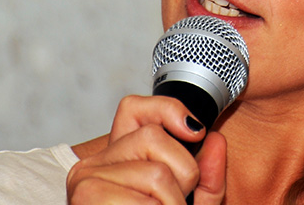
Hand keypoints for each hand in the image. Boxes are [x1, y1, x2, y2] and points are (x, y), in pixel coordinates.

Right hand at [67, 95, 225, 203]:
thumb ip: (209, 178)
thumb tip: (216, 140)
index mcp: (116, 160)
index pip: (136, 108)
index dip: (169, 110)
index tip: (196, 133)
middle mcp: (93, 165)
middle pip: (154, 138)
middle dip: (183, 173)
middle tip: (171, 203)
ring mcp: (87, 183)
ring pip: (157, 173)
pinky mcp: (89, 197)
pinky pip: (149, 199)